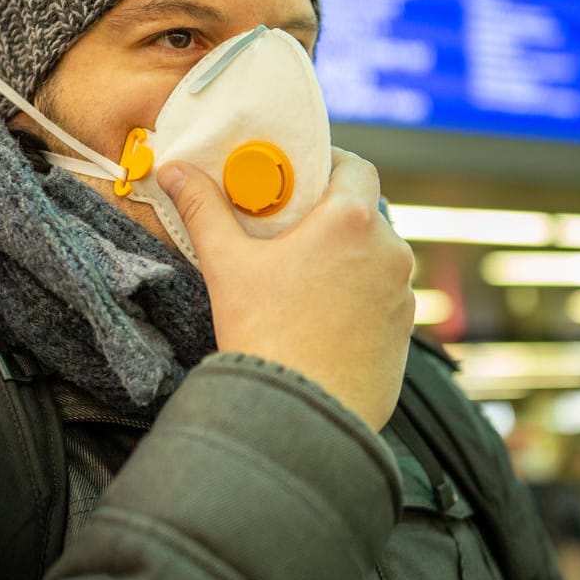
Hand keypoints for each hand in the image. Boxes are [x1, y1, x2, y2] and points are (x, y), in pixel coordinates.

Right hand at [160, 148, 413, 431]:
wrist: (301, 416)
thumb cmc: (265, 335)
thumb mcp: (227, 264)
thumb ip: (204, 209)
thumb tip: (174, 171)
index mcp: (352, 222)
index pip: (356, 167)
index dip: (331, 163)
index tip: (301, 175)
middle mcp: (390, 252)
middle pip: (366, 214)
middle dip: (332, 215)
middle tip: (291, 227)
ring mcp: (403, 296)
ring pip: (376, 259)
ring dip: (348, 258)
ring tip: (304, 277)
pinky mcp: (404, 335)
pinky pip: (383, 299)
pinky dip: (359, 297)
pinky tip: (322, 316)